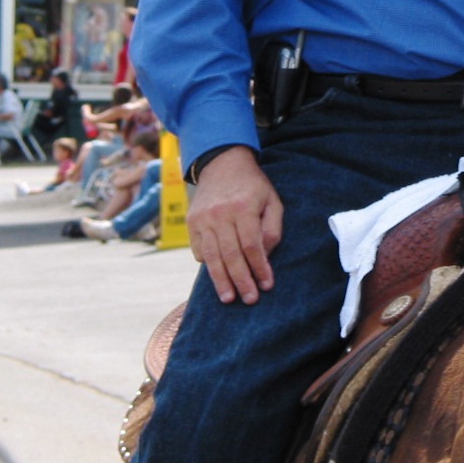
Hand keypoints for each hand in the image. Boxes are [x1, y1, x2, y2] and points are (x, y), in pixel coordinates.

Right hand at [188, 147, 283, 305]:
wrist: (221, 163)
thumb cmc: (252, 186)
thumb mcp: (271, 200)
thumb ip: (272, 228)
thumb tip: (264, 257)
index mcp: (243, 207)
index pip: (252, 245)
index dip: (260, 268)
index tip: (267, 285)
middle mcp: (220, 213)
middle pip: (231, 254)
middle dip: (242, 280)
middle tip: (250, 299)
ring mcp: (202, 218)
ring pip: (212, 256)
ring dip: (221, 280)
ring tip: (229, 298)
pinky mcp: (191, 222)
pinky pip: (199, 249)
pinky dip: (208, 264)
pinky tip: (218, 276)